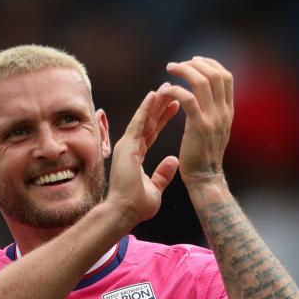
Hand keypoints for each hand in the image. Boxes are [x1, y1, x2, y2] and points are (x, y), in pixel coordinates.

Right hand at [105, 89, 179, 226]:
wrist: (124, 212)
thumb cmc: (136, 206)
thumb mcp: (155, 189)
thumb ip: (163, 174)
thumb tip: (174, 161)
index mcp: (136, 156)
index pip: (152, 132)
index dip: (163, 118)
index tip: (175, 105)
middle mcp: (130, 148)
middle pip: (148, 121)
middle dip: (160, 105)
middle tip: (171, 89)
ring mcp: (127, 145)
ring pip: (144, 118)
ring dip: (155, 102)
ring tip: (166, 87)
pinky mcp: (127, 146)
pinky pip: (138, 122)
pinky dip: (146, 108)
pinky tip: (154, 95)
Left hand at [159, 57, 233, 186]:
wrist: (205, 178)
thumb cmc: (204, 156)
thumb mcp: (216, 130)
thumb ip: (214, 112)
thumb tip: (207, 97)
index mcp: (228, 111)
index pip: (225, 76)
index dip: (210, 64)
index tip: (194, 61)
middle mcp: (224, 112)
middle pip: (215, 74)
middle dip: (195, 64)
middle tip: (176, 65)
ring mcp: (213, 118)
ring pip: (201, 82)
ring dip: (184, 71)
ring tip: (170, 70)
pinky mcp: (198, 126)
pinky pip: (187, 99)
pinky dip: (175, 90)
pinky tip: (165, 91)